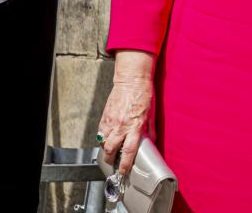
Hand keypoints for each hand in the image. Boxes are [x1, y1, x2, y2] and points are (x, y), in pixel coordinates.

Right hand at [97, 50, 154, 175]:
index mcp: (135, 126)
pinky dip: (102, 138)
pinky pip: (100, 132)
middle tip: (113, 164)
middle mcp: (121, 126)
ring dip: (105, 149)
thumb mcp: (151, 113)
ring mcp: (111, 121)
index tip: (123, 171)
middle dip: (111, 160)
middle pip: (111, 150)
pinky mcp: (104, 116)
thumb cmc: (144, 94)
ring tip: (110, 152)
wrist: (132, 79)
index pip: (129, 150)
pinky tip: (106, 138)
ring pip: (103, 142)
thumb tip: (151, 141)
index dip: (125, 164)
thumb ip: (150, 130)